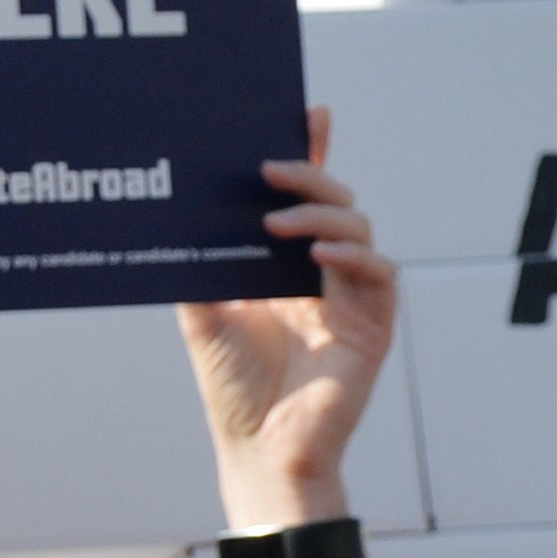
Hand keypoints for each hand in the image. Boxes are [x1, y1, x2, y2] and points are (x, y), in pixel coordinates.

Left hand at [173, 106, 398, 530]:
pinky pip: (377, 274)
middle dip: (308, 174)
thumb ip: (199, 259)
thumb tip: (178, 206)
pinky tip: (316, 256)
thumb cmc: (231, 384)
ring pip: (356, 228)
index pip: (302, 196)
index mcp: (283, 262)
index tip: (307, 112)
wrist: (256, 445)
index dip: (309, 152)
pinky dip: (352, 256)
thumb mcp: (202, 309)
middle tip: (269, 168)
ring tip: (278, 221)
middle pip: (333, 201)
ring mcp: (350, 295)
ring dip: (320, 215)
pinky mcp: (373, 325)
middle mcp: (321, 272)